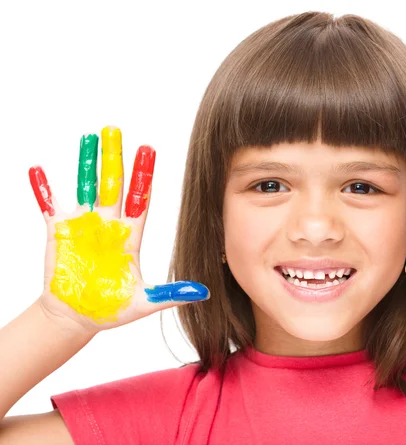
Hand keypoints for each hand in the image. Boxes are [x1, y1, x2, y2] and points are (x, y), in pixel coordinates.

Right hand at [29, 126, 208, 332]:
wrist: (75, 317)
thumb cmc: (110, 309)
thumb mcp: (143, 302)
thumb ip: (171, 294)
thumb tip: (203, 294)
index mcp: (129, 236)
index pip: (139, 200)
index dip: (143, 176)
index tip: (149, 151)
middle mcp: (108, 224)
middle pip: (113, 184)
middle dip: (115, 158)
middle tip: (116, 130)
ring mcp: (82, 225)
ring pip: (85, 186)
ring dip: (86, 162)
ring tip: (89, 138)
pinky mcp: (57, 232)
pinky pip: (48, 205)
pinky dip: (42, 188)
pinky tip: (38, 169)